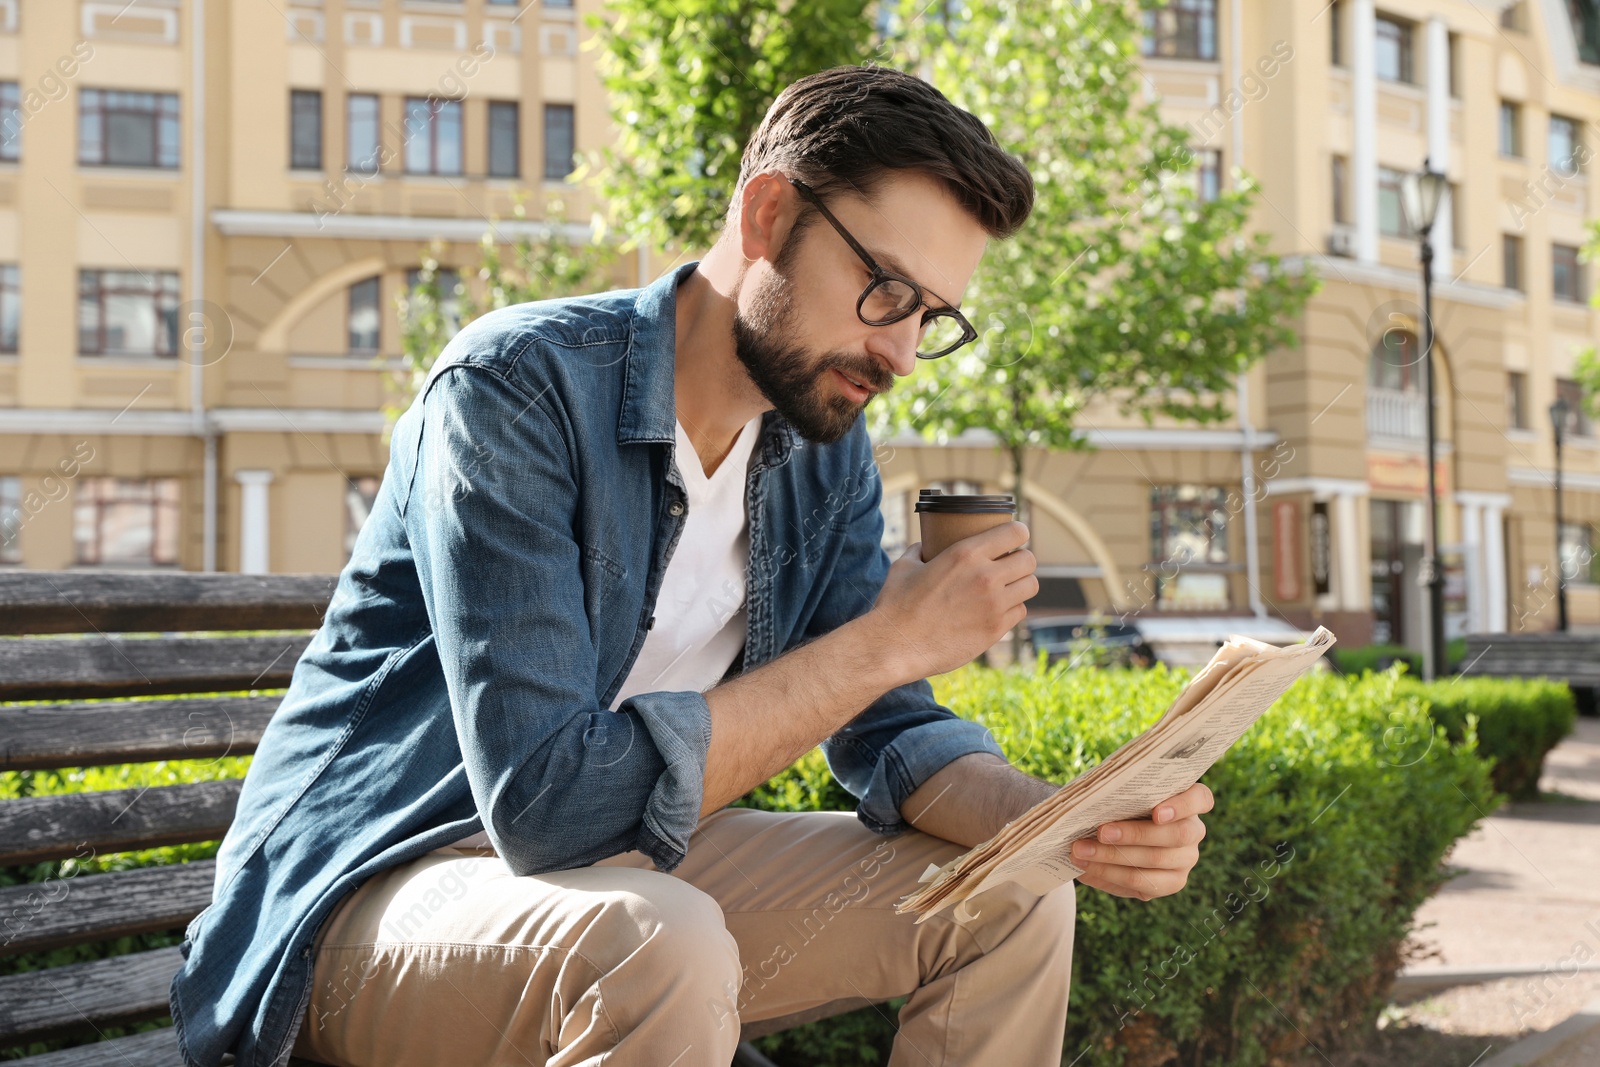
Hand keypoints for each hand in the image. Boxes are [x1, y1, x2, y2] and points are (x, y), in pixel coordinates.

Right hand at [866, 521, 1037, 682]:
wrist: (895, 646)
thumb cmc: (896, 605)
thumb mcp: (905, 566)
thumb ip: (920, 551)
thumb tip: (923, 546)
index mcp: (965, 554)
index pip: (1016, 532)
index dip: (1018, 533)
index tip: (1014, 537)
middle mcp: (986, 577)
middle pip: (1029, 560)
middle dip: (1021, 560)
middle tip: (1008, 565)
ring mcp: (994, 605)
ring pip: (1030, 586)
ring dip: (1020, 585)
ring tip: (1007, 587)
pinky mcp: (995, 630)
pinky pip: (1020, 612)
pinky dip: (1012, 609)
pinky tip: (996, 610)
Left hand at [1069, 783, 1212, 900]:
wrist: (1114, 831)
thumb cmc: (1120, 803)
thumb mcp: (1122, 792)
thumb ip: (1118, 793)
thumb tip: (1090, 801)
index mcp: (1190, 801)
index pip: (1201, 798)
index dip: (1182, 806)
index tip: (1157, 812)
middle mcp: (1193, 831)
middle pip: (1175, 835)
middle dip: (1134, 834)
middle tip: (1101, 832)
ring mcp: (1185, 860)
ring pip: (1155, 861)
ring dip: (1112, 857)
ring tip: (1080, 851)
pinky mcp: (1170, 883)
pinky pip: (1142, 883)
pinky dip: (1109, 875)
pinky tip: (1086, 869)